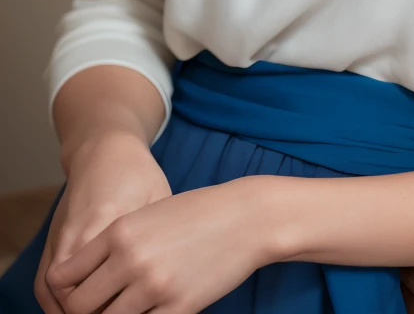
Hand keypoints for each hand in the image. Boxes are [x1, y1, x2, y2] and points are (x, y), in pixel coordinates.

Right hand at [35, 130, 171, 313]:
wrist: (103, 148)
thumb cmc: (137, 174)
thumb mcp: (158, 200)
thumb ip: (158, 238)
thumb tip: (170, 281)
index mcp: (109, 220)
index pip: (103, 280)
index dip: (116, 306)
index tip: (137, 310)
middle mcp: (78, 232)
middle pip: (75, 294)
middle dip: (95, 312)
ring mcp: (62, 236)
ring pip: (54, 292)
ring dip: (74, 310)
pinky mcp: (53, 239)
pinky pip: (44, 282)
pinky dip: (56, 302)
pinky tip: (76, 310)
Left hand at [43, 176, 271, 313]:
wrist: (245, 218)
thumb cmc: (197, 213)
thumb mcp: (149, 214)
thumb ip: (116, 242)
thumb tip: (87, 276)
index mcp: (119, 230)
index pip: (66, 274)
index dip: (64, 290)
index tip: (74, 293)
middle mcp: (131, 258)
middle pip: (80, 306)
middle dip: (82, 312)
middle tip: (96, 308)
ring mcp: (154, 286)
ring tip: (127, 307)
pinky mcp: (178, 307)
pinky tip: (148, 312)